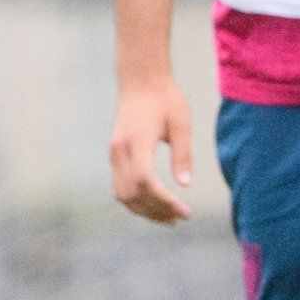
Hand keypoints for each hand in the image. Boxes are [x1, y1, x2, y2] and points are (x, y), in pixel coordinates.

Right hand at [108, 74, 195, 225]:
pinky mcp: (115, 156)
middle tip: (180, 218)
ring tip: (169, 218)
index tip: (184, 212)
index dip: (164, 201)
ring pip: (122, 194)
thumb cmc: (165, 99)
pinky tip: (155, 205)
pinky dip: (136, 201)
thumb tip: (185, 184)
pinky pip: (120, 186)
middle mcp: (120, 150)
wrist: (141, 81)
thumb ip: (183, 154)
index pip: (146, 181)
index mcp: (137, 141)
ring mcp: (114, 154)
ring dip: (144, 210)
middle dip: (155, 210)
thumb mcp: (181, 124)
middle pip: (132, 192)